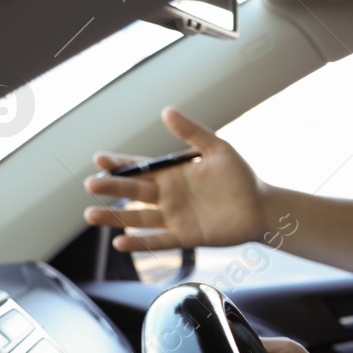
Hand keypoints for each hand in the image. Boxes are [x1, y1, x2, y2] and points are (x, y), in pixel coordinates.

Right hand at [83, 107, 268, 250]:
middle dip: (111, 187)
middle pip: (133, 191)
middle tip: (90, 183)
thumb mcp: (217, 149)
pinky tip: (120, 242)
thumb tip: (166, 110)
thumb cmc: (240, 177)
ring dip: (114, 217)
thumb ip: (192, 132)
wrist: (262, 207)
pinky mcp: (185, 236)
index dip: (119, 164)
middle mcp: (168, 195)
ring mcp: (175, 217)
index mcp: (172, 173)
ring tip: (91, 215)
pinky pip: (158, 240)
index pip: (138, 168)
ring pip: (138, 217)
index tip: (99, 159)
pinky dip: (140, 241)